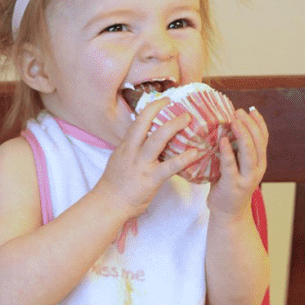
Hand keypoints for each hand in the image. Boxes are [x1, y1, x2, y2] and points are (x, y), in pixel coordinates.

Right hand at [95, 98, 202, 217]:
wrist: (108, 203)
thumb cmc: (114, 185)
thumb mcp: (119, 161)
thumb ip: (131, 150)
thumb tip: (145, 142)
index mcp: (125, 146)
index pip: (137, 122)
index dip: (150, 109)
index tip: (162, 100)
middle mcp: (132, 151)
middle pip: (143, 123)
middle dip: (159, 109)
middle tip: (174, 102)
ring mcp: (141, 164)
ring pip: (157, 139)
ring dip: (174, 126)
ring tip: (187, 119)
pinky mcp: (151, 178)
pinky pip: (170, 166)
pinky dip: (184, 158)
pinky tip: (195, 153)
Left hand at [208, 107, 267, 217]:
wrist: (228, 213)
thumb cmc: (229, 186)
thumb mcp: (237, 166)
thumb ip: (235, 151)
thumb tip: (223, 128)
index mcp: (259, 162)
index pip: (263, 138)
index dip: (259, 123)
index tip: (251, 109)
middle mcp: (257, 169)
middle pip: (258, 142)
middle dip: (250, 124)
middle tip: (239, 111)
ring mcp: (247, 178)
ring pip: (249, 152)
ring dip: (242, 134)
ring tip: (234, 120)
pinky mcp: (233, 185)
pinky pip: (230, 165)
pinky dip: (227, 151)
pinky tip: (223, 140)